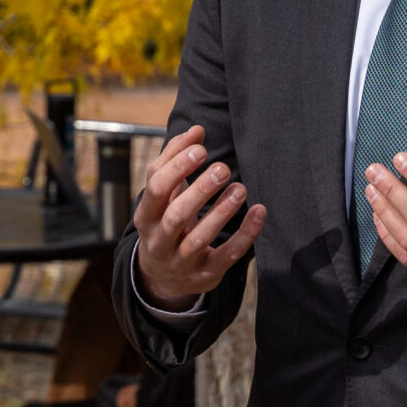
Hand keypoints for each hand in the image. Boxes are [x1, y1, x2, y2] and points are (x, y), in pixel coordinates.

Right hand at [133, 126, 265, 306]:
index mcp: (146, 215)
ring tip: (241, 189)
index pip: (156, 188)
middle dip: (200, 190)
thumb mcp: (163, 196)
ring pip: (200, 238)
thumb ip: (175, 161)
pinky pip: (227, 256)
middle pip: (176, 215)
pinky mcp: (205, 275)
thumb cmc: (165, 222)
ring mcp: (181, 261)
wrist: (162, 276)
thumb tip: (197, 130)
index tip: (200, 148)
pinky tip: (259, 212)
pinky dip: (245, 235)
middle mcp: (159, 241)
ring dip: (221, 212)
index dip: (177, 166)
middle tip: (222, 168)